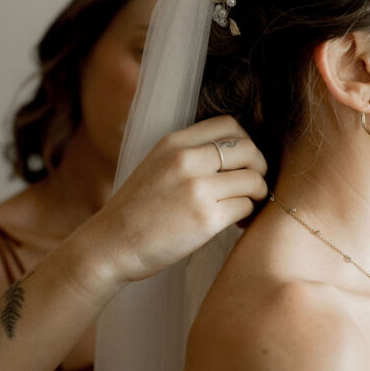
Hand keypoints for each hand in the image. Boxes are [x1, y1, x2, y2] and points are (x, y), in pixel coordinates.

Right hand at [73, 115, 267, 295]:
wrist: (111, 244)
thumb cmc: (136, 211)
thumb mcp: (156, 165)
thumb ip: (188, 154)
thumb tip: (233, 153)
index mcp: (173, 143)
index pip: (229, 125)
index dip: (245, 142)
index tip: (243, 162)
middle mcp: (186, 160)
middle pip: (248, 149)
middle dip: (259, 167)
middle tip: (253, 185)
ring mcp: (197, 188)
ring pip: (253, 179)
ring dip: (257, 194)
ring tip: (246, 205)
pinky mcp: (206, 218)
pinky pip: (246, 207)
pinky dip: (246, 214)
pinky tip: (237, 222)